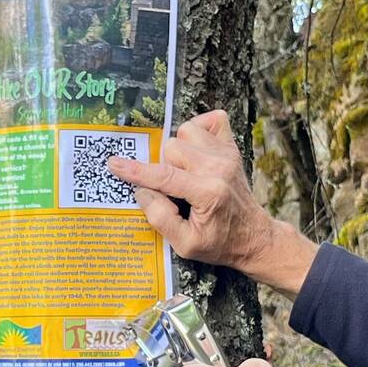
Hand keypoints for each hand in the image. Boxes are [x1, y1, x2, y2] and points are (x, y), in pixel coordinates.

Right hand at [104, 111, 316, 294]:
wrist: (253, 237)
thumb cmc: (219, 244)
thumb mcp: (185, 245)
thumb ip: (161, 218)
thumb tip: (142, 191)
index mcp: (208, 193)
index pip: (164, 176)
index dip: (135, 170)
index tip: (114, 164)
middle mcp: (219, 168)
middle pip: (172, 147)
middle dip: (162, 165)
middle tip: (170, 188)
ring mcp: (227, 155)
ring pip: (187, 132)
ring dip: (178, 149)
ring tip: (181, 171)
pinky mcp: (232, 149)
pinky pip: (213, 121)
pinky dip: (199, 130)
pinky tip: (195, 150)